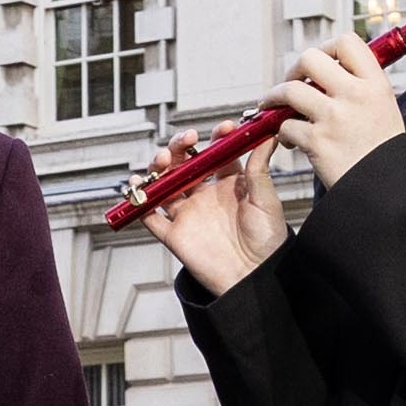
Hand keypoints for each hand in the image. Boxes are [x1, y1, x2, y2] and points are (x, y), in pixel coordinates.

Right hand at [144, 139, 288, 291]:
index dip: (216, 138)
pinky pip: (149, 216)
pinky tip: (138, 186)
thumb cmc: (266, 241)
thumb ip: (259, 168)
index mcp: (228, 185)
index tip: (222, 128)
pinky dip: (139, 201)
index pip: (216, 153)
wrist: (254, 277)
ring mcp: (187, 214)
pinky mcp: (174, 234)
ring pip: (163, 184)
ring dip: (158, 167)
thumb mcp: (266, 199)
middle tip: (186, 139)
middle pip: (183, 164)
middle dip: (180, 147)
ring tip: (164, 159)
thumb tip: (267, 136)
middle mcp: (205, 196)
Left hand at [274, 32, 404, 190]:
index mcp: (374, 84)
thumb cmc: (383, 152)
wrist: (387, 189)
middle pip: (310, 59)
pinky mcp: (317, 141)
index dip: (327, 48)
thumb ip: (360, 84)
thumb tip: (331, 68)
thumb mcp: (384, 107)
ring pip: (289, 90)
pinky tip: (289, 139)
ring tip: (273, 107)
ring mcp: (334, 117)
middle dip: (294, 70)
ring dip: (275, 98)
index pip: (345, 42)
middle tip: (292, 82)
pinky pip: (285, 125)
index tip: (321, 63)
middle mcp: (354, 95)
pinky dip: (281, 132)